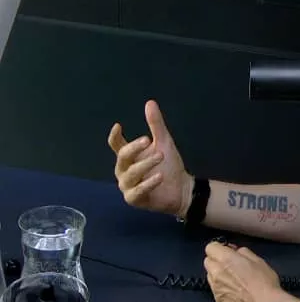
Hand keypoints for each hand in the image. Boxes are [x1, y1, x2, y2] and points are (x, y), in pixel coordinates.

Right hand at [108, 100, 191, 216]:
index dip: (114, 136)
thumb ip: (156, 125)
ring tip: (160, 156)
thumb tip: (150, 102)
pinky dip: (148, 184)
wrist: (182, 188)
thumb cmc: (170, 165)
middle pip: (122, 157)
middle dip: (134, 148)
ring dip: (145, 164)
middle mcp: (124, 170)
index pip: (116, 145)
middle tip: (148, 140)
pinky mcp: (134, 199)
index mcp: (129, 156)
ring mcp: (128, 186)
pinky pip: (137, 191)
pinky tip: (159, 176)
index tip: (118, 126)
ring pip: (130, 174)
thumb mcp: (164, 142)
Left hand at [204, 242, 283, 301]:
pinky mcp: (217, 300)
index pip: (210, 247)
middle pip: (208, 261)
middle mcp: (217, 273)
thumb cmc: (264, 284)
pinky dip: (221, 286)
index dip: (219, 247)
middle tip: (230, 263)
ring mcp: (215, 288)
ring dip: (218, 273)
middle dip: (217, 260)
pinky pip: (214, 289)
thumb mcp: (258, 260)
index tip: (227, 250)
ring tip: (233, 278)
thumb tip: (236, 251)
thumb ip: (243, 252)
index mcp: (226, 260)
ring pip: (210, 275)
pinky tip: (234, 289)